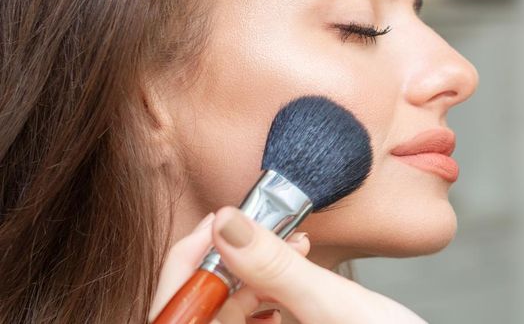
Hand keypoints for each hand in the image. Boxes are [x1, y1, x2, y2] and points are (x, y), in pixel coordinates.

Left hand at [149, 207, 426, 323]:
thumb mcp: (335, 307)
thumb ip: (275, 269)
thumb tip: (226, 225)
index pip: (176, 316)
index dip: (186, 266)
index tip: (214, 225)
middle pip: (198, 309)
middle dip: (226, 260)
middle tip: (252, 222)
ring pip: (228, 309)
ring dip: (252, 269)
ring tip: (291, 243)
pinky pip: (254, 314)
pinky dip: (270, 283)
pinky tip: (299, 260)